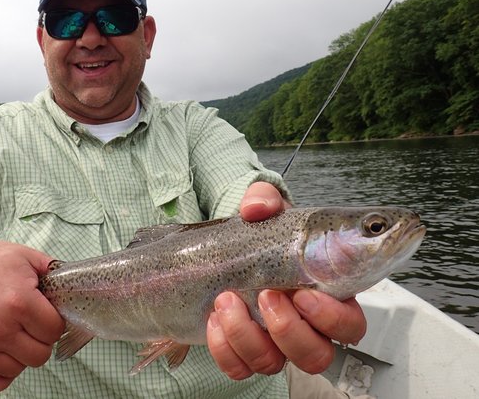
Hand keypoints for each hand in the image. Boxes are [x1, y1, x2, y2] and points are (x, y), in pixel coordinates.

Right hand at [0, 233, 65, 393]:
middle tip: (29, 324)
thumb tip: (74, 284)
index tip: (46, 315)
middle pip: (40, 354)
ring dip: (19, 354)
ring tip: (10, 333)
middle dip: (40, 339)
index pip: (55, 330)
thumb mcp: (24, 256)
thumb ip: (53, 271)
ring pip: (18, 369)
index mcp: (18, 301)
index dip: (54, 322)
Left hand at [206, 182, 366, 378]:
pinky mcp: (242, 351)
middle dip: (290, 330)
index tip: (303, 294)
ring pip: (275, 364)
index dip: (333, 319)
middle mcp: (303, 325)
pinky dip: (224, 348)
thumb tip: (256, 208)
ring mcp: (272, 342)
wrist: (221, 251)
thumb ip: (265, 198)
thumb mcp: (264, 209)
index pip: (351, 324)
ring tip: (227, 300)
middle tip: (267, 295)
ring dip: (248, 336)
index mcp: (324, 293)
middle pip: (319, 355)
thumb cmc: (257, 234)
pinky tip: (214, 319)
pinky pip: (239, 367)